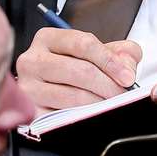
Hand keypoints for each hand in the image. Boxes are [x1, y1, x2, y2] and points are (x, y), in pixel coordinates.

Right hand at [15, 28, 139, 111]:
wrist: (57, 88)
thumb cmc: (81, 66)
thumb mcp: (103, 51)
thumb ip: (122, 53)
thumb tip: (126, 70)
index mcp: (48, 38)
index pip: (83, 44)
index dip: (110, 61)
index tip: (128, 77)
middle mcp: (31, 61)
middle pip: (80, 71)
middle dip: (108, 85)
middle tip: (123, 94)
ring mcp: (28, 88)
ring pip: (73, 96)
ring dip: (99, 102)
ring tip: (111, 103)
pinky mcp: (31, 112)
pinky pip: (63, 116)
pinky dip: (84, 116)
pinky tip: (94, 113)